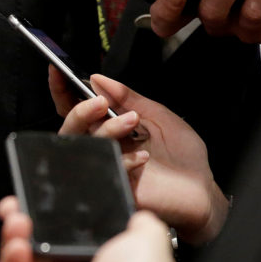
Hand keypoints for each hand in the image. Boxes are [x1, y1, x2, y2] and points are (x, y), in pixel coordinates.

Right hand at [0, 196, 173, 261]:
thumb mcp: (149, 244)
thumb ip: (142, 226)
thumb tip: (138, 216)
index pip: (69, 233)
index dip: (53, 213)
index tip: (40, 196)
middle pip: (38, 243)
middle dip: (24, 218)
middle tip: (18, 208)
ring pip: (19, 260)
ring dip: (13, 236)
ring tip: (17, 223)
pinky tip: (17, 248)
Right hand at [56, 72, 227, 244]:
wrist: (203, 192)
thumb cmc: (183, 156)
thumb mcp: (157, 115)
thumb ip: (128, 96)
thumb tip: (96, 78)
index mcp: (110, 126)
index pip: (76, 106)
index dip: (62, 89)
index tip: (57, 69)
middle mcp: (104, 145)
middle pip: (70, 127)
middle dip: (80, 111)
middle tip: (101, 102)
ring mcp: (108, 166)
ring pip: (85, 146)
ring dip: (107, 130)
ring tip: (133, 121)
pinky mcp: (116, 187)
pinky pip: (106, 170)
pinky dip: (125, 159)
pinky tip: (143, 157)